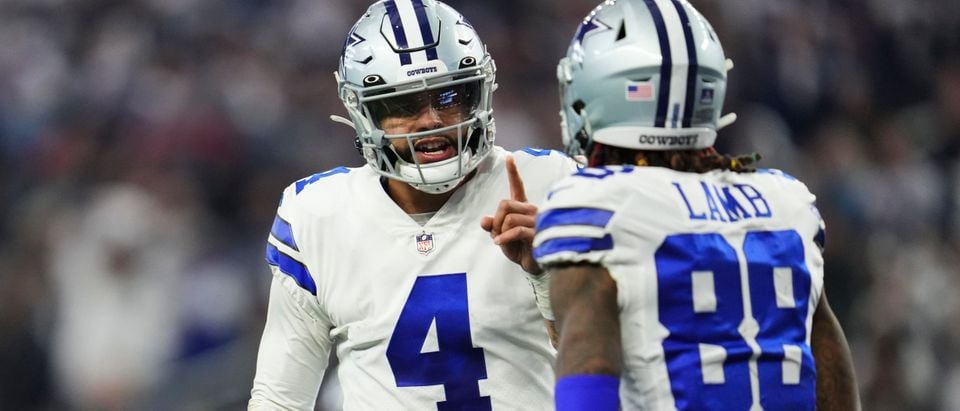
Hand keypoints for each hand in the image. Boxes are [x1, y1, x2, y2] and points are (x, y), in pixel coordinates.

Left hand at [481, 155, 542, 274]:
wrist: (533, 266)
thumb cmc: (520, 249)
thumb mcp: (501, 236)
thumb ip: (493, 227)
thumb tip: (484, 220)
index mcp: (522, 208)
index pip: (517, 187)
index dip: (513, 172)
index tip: (509, 158)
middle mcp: (531, 210)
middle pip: (505, 203)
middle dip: (496, 220)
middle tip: (496, 234)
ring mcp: (536, 221)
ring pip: (509, 217)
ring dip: (499, 232)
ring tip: (501, 242)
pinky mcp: (537, 233)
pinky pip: (516, 230)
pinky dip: (504, 238)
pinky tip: (500, 244)